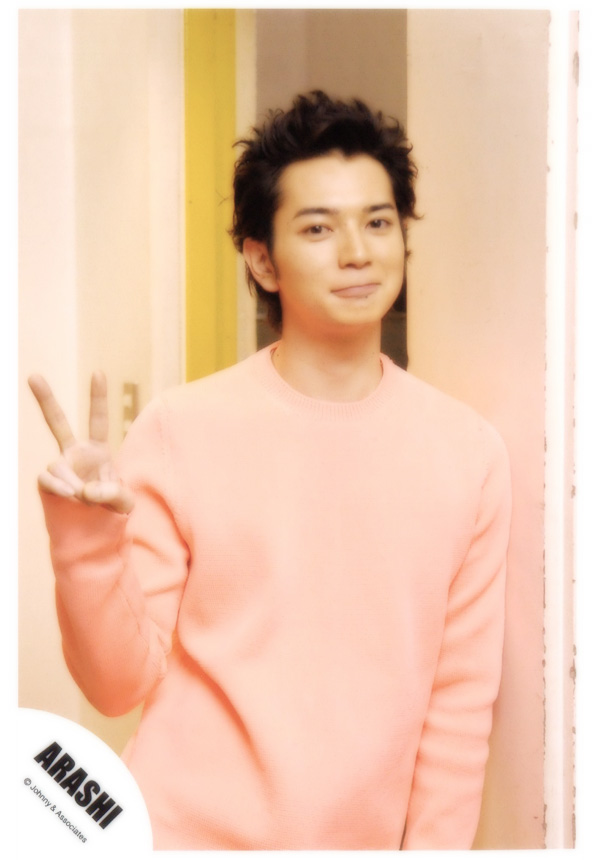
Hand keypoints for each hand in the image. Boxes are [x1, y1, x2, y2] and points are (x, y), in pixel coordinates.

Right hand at [28, 371, 134, 513]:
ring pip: (58, 465)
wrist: (93, 531)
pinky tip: (70, 495)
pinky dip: (60, 487)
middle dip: (45, 400)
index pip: (97, 419)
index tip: (98, 372)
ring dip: (72, 482)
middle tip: (33, 375)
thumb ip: (114, 494)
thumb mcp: (125, 503)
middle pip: (57, 422)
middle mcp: (75, 453)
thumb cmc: (113, 511)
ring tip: (83, 497)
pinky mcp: (47, 481)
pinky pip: (47, 478)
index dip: (97, 397)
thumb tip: (87, 490)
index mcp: (98, 449)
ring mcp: (59, 466)